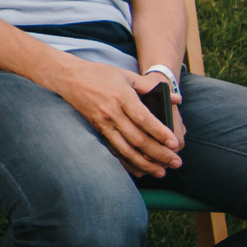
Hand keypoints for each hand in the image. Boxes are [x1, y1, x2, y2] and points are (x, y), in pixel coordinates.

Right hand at [47, 57, 181, 178]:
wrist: (69, 78)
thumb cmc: (100, 74)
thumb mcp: (126, 74)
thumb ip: (151, 87)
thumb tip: (176, 99)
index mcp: (122, 96)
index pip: (143, 118)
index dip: (159, 132)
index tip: (173, 143)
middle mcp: (112, 112)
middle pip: (137, 138)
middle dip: (158, 153)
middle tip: (175, 162)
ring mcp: (103, 123)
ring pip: (125, 149)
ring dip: (144, 163)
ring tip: (160, 172)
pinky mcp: (98, 130)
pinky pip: (114, 150)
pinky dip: (127, 162)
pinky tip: (139, 170)